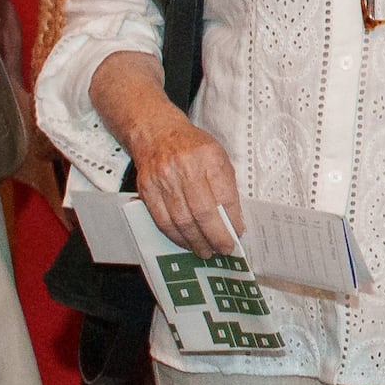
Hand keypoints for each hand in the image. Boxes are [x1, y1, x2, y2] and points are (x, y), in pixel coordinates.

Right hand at [128, 117, 244, 256]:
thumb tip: (232, 217)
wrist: (157, 133)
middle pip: (201, 211)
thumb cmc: (193, 146)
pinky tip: (186, 242)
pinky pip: (161, 219)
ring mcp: (163, 180)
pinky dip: (175, 235)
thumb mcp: (218, 156)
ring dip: (195, 240)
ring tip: (206, 251)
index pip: (223, 195)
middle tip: (224, 249)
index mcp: (208, 157)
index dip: (231, 218)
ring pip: (180, 220)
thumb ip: (225, 184)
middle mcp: (184, 168)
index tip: (238, 233)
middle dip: (214, 236)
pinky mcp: (146, 190)